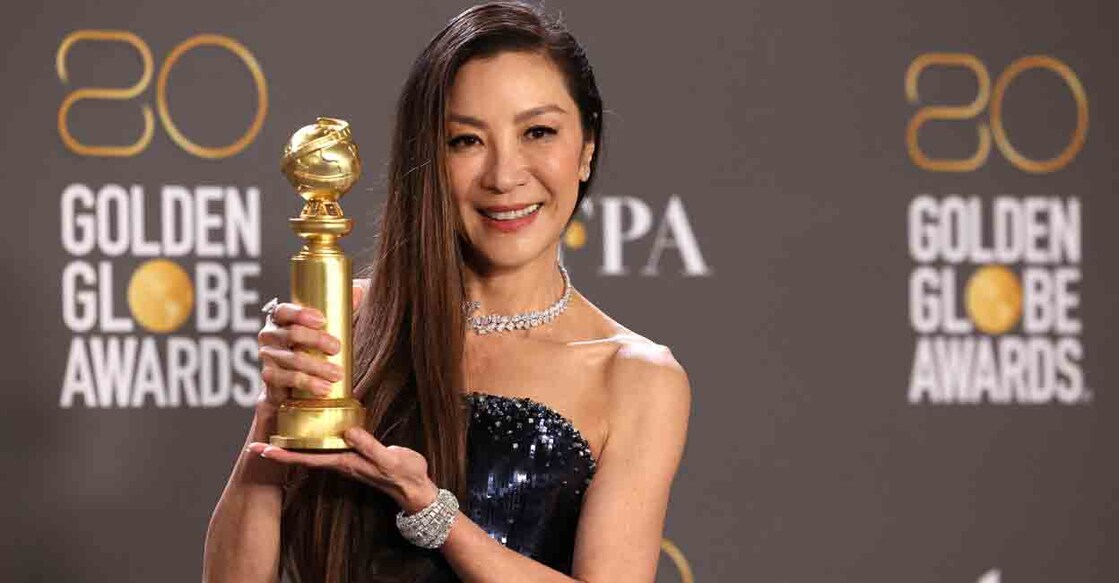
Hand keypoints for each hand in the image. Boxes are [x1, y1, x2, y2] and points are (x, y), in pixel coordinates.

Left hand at [246, 427, 438, 512]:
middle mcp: (341, 462)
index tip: (262, 449)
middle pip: (304, 456)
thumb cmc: (405, 474)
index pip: (308, 458)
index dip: (285, 454)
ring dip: (293, 445)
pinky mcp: (355, 454)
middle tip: (255, 443)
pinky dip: (313, 440)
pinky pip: (327, 447)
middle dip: (280, 450)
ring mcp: (347, 459)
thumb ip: (370, 446)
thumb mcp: (390, 460)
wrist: (416, 488)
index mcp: (346, 462)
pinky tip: (310, 432)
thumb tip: (348, 431)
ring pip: (313, 451)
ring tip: (275, 434)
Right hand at [255, 280, 369, 409]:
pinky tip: (324, 388)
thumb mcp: (326, 328)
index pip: (284, 310)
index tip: (323, 320)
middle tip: (337, 348)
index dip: (301, 313)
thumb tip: (358, 291)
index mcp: (280, 319)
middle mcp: (269, 335)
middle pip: (292, 334)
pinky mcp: (270, 377)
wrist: (293, 384)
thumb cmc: (311, 349)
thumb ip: (340, 309)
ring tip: (337, 374)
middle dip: (317, 340)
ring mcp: (268, 357)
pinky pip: (288, 379)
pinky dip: (308, 383)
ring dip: (318, 367)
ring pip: (294, 359)